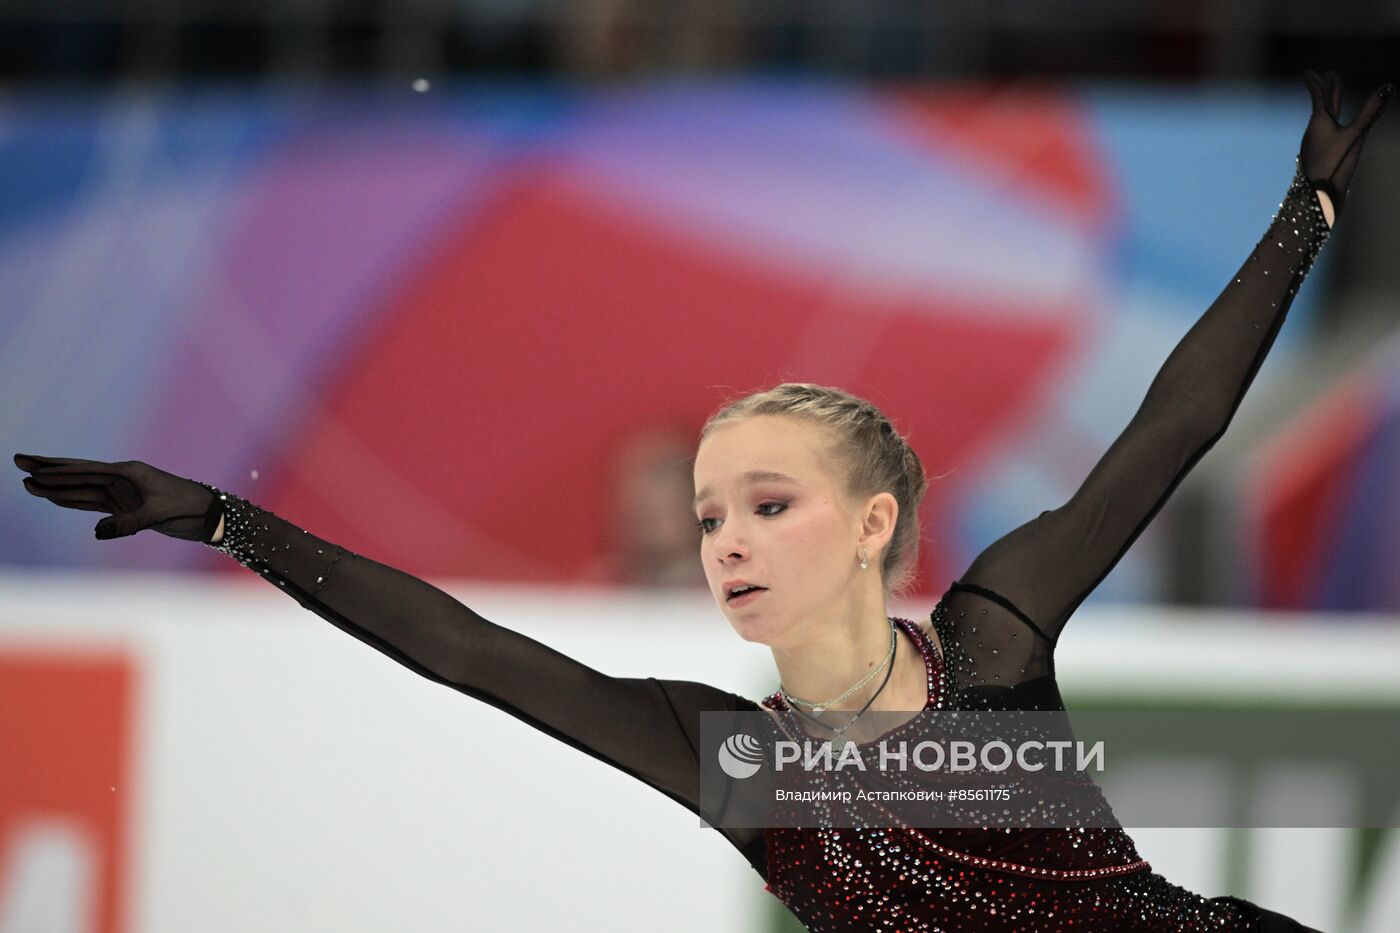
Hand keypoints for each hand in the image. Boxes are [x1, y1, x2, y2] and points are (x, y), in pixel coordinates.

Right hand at [15, 453, 218, 541]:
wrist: (208, 514)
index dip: (57, 468)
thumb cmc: (188, 508)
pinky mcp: (125, 506)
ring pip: (80, 488)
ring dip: (55, 487)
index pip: (85, 469)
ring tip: (27, 483)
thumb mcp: (160, 514)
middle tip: (18, 461)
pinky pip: (92, 502)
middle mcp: (121, 478)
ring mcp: (121, 492)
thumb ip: (129, 523)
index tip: (32, 465)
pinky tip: (53, 497)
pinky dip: (71, 500)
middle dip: (48, 469)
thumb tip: (97, 531)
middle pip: (77, 473)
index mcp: (129, 472)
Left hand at [1300, 69, 1393, 215]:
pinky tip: (1332, 134)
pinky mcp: (1320, 157)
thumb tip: (1389, 87)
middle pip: (1322, 105)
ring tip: (1330, 98)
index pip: (1319, 96)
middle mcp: (1315, 131)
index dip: (1315, 82)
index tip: (1306, 71)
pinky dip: (1330, 124)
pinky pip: (1326, 134)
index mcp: (1320, 123)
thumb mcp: (1356, 136)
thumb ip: (1372, 112)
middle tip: (1326, 75)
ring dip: (1328, 105)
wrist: (1318, 199)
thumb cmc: (1334, 166)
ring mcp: (1316, 145)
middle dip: (1326, 89)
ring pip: (1324, 119)